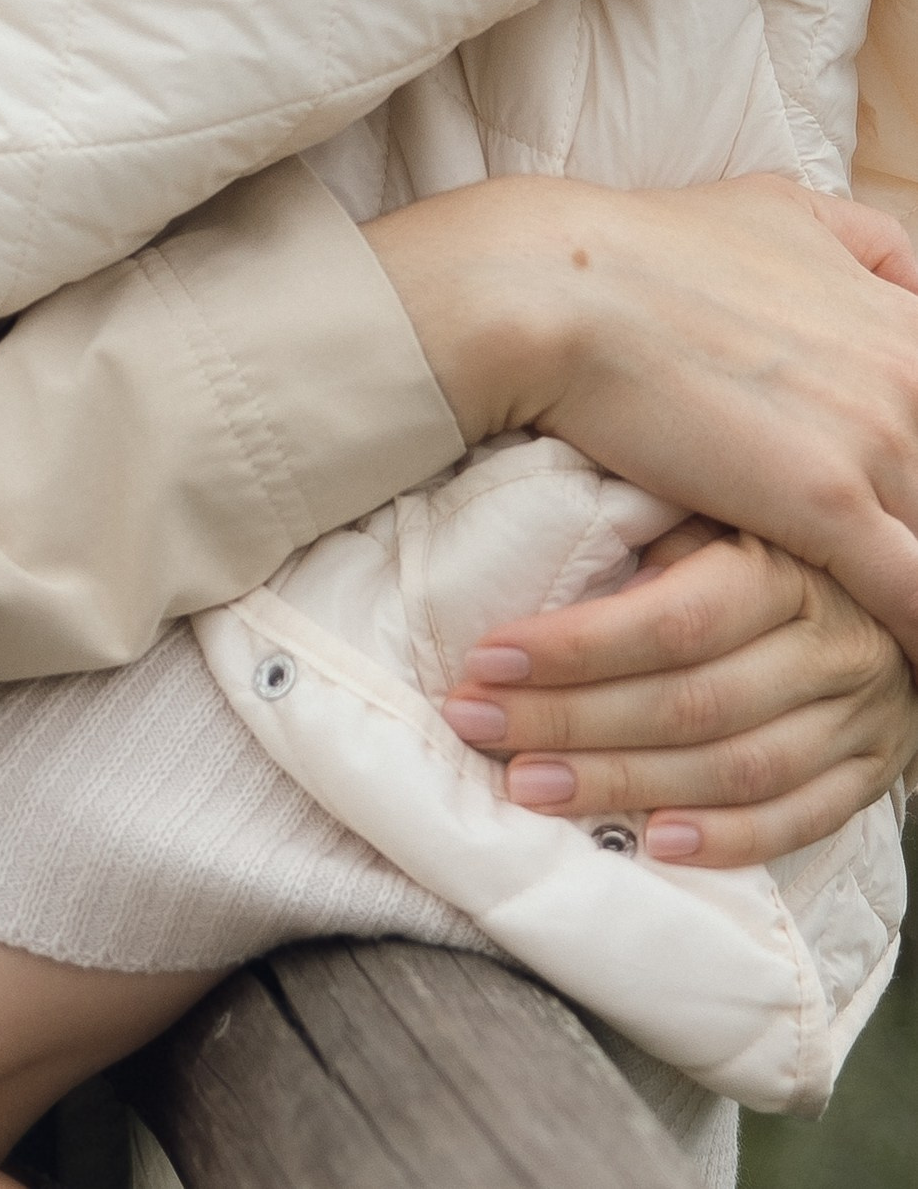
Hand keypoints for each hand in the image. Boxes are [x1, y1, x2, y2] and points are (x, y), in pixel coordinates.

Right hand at [365, 172, 917, 661]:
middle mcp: (911, 381)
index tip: (897, 494)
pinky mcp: (831, 512)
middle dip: (915, 520)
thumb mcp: (777, 209)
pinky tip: (900, 665)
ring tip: (892, 631)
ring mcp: (880, 447)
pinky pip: (914, 600)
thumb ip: (858, 243)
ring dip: (910, 581)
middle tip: (889, 546)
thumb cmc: (649, 249)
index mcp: (902, 323)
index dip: (916, 462)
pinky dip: (913, 636)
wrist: (559, 292)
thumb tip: (904, 276)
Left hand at [439, 520, 917, 866]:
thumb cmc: (762, 535)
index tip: (488, 660)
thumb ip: (655, 545)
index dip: (576, 648)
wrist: (886, 583)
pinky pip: (802, 820)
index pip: (673, 623)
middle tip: (478, 724)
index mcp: (786, 569)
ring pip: (738, 770)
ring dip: (625, 785)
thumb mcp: (715, 512)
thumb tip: (555, 584)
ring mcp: (863, 715)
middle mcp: (834, 645)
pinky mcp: (874, 770)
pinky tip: (652, 843)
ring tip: (531, 786)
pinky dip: (728, 840)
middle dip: (572, 721)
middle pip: (692, 703)